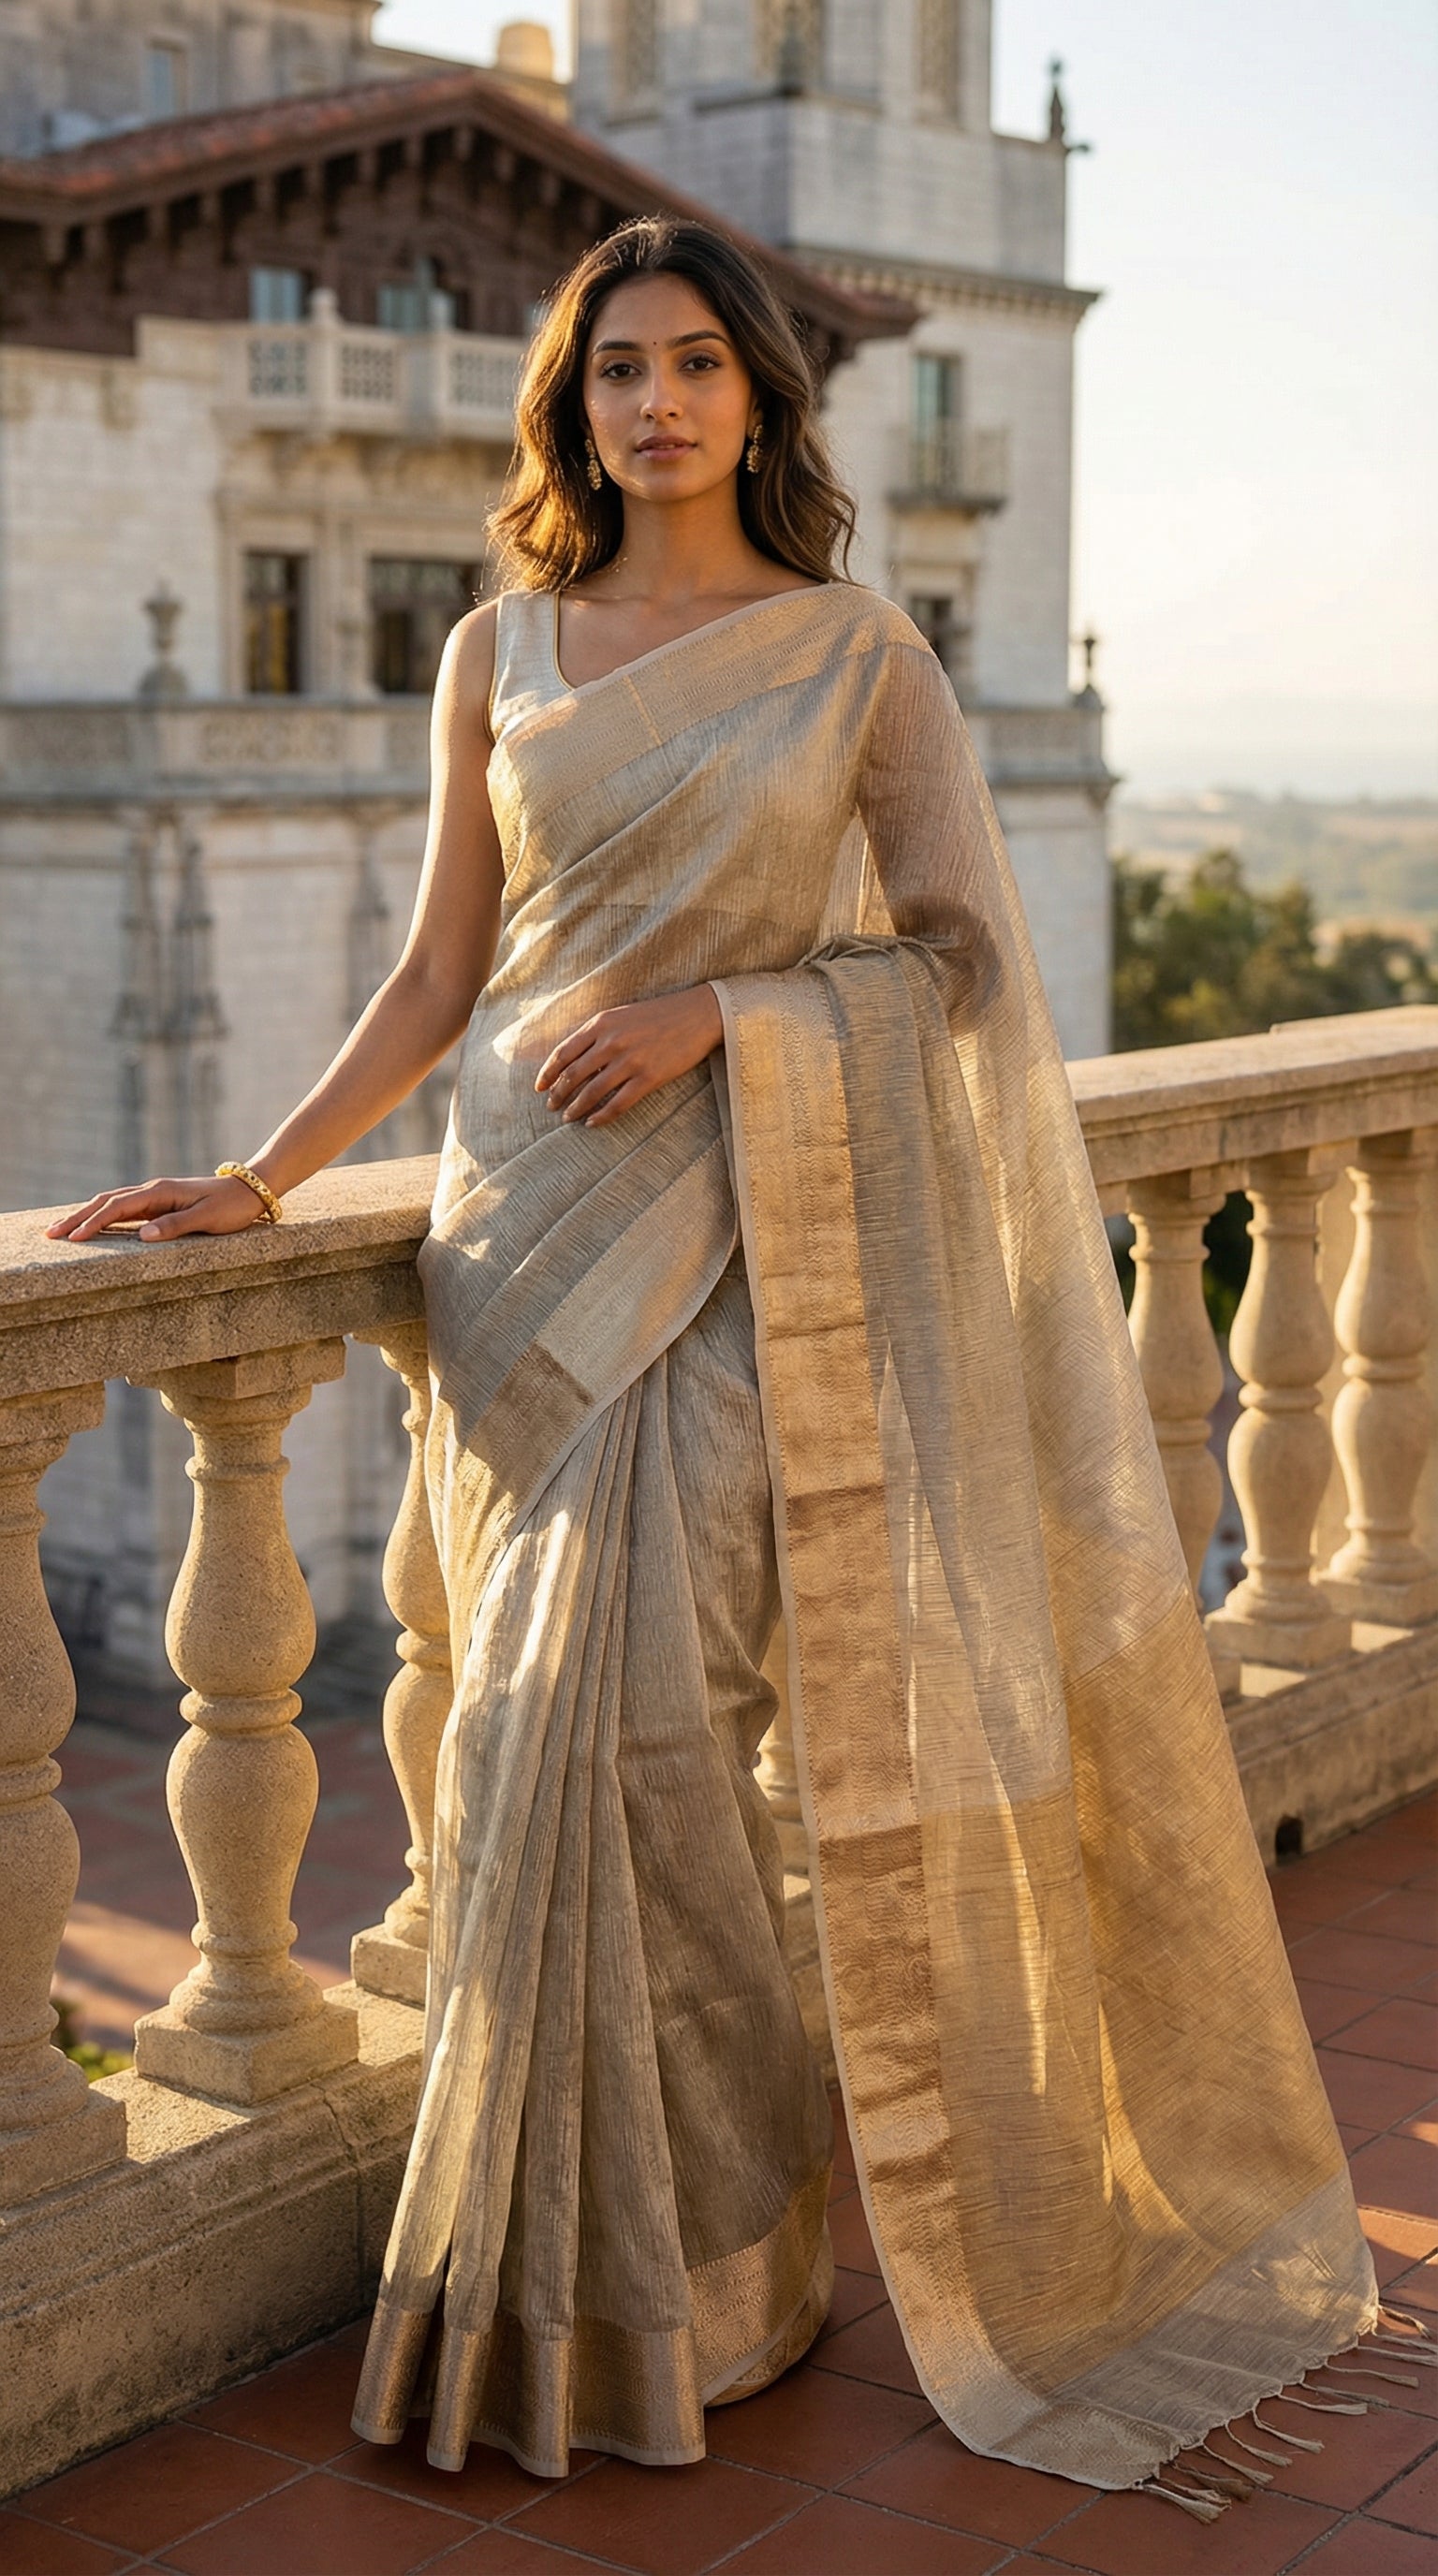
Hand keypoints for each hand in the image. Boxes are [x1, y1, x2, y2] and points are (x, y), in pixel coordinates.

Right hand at [46, 1173, 274, 1243]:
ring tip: (63, 1229)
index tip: (73, 1238)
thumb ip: (175, 1227)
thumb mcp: (207, 1219)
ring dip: (86, 1215)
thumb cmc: (232, 1206)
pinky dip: (104, 1215)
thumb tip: (142, 1235)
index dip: (93, 1222)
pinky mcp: (161, 1203)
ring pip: (112, 1203)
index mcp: (160, 1192)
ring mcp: (156, 1196)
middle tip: (50, 1233)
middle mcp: (153, 1190)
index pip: (117, 1207)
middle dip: (77, 1217)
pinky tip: (93, 1224)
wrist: (251, 1188)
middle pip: (106, 1202)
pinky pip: (125, 1208)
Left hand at [535, 986, 722, 1127]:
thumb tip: (576, 1063)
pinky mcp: (649, 1077)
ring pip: (592, 1092)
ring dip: (575, 1108)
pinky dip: (601, 1116)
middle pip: (573, 1075)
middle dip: (558, 1095)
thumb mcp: (621, 1016)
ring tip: (568, 1118)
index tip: (539, 1088)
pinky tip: (592, 1123)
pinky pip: (618, 1103)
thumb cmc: (658, 1015)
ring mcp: (630, 1061)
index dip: (547, 1074)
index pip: (563, 1053)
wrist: (697, 1015)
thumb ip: (597, 1035)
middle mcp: (611, 1042)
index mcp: (600, 1024)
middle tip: (551, 1107)